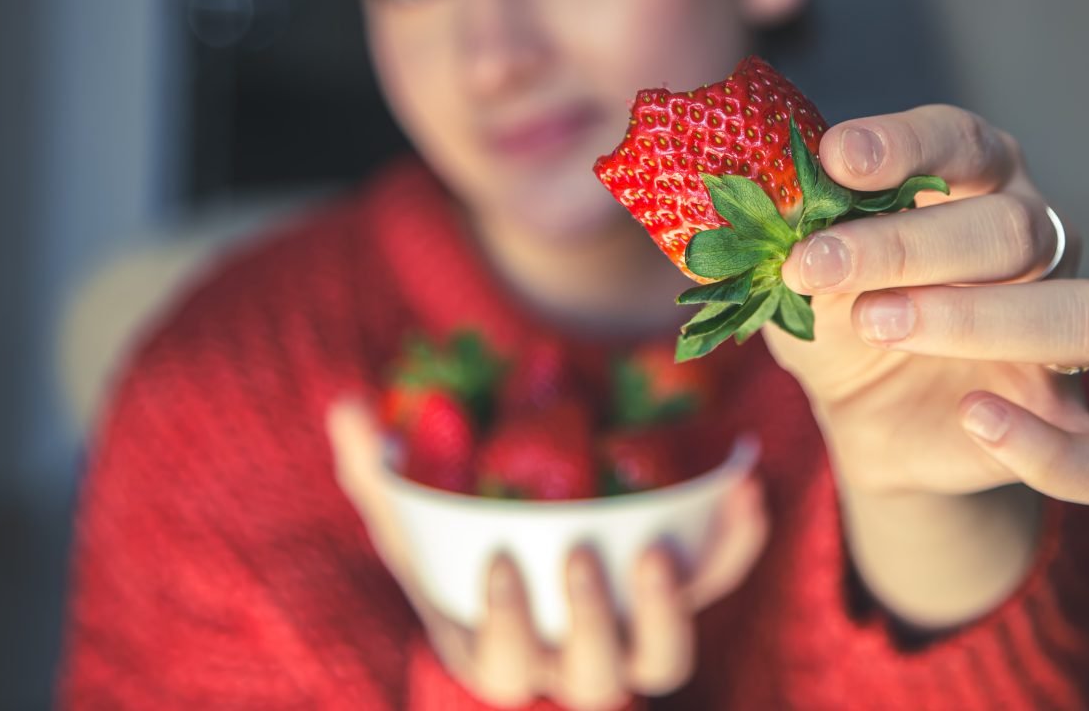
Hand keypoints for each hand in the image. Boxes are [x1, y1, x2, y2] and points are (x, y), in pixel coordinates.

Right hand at [326, 400, 768, 709]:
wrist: (531, 539)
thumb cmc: (457, 541)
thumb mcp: (411, 513)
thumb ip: (375, 472)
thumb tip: (345, 408)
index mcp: (503, 652)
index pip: (504, 668)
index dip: (506, 629)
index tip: (500, 565)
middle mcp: (575, 661)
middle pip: (598, 680)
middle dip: (591, 624)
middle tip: (580, 555)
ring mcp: (634, 633)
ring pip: (666, 660)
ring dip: (670, 611)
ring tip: (655, 551)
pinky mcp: (682, 592)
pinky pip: (720, 579)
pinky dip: (737, 543)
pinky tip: (743, 487)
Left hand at [768, 105, 1088, 505]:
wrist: (865, 416)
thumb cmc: (841, 310)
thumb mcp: (802, 270)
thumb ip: (792, 230)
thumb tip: (767, 194)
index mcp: (978, 187)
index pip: (963, 143)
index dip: (905, 145)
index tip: (835, 158)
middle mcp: (1038, 250)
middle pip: (1015, 229)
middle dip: (910, 246)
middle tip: (821, 266)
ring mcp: (1061, 343)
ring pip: (1081, 317)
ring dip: (977, 319)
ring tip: (877, 323)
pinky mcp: (1067, 431)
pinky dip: (1041, 443)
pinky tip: (976, 419)